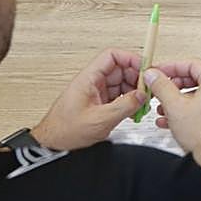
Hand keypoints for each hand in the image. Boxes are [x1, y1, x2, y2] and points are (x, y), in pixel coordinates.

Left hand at [31, 50, 146, 149]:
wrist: (53, 144)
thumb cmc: (65, 130)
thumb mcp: (99, 120)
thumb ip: (124, 106)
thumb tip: (141, 96)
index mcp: (88, 79)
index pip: (112, 56)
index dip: (131, 59)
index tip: (145, 68)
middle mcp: (93, 82)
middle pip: (121, 69)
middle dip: (136, 78)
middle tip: (147, 90)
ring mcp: (97, 91)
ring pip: (122, 82)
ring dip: (134, 91)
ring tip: (141, 102)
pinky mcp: (100, 102)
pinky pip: (119, 95)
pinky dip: (129, 100)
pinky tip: (133, 109)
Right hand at [144, 59, 200, 168]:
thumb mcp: (175, 107)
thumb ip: (162, 87)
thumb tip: (153, 75)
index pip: (192, 64)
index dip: (171, 67)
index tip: (158, 72)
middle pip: (195, 79)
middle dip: (173, 86)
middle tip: (159, 89)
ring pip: (197, 96)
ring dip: (177, 100)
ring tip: (162, 108)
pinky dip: (187, 111)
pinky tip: (171, 120)